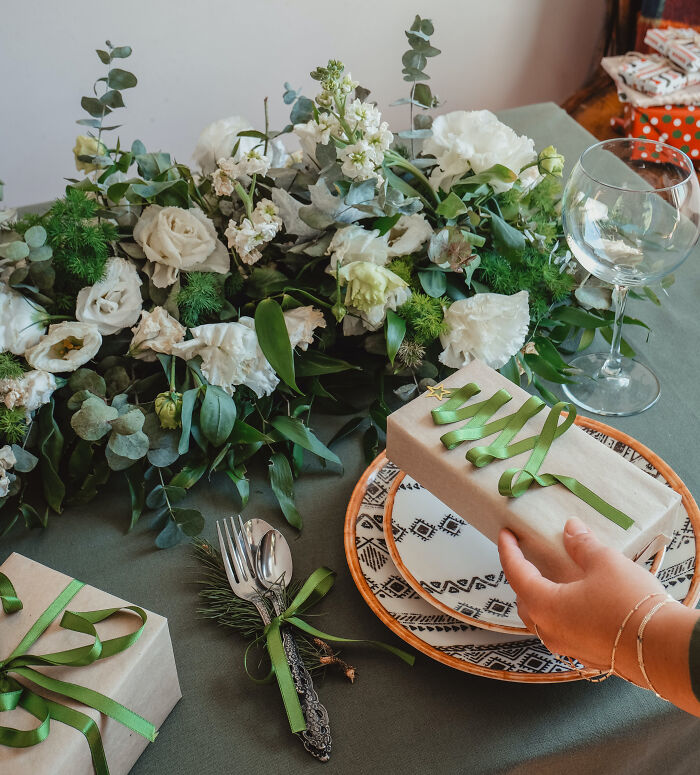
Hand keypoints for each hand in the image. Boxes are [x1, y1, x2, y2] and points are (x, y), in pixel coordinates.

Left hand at [498, 516, 666, 669]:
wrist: (663, 650)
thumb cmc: (629, 605)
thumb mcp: (604, 563)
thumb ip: (582, 545)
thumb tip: (571, 529)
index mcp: (544, 605)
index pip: (515, 573)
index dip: (508, 550)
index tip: (505, 534)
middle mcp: (550, 630)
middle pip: (524, 600)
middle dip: (522, 578)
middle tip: (527, 558)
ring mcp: (568, 647)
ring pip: (543, 620)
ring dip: (542, 598)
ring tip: (553, 579)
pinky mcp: (587, 656)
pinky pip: (564, 632)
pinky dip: (562, 614)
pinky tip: (578, 603)